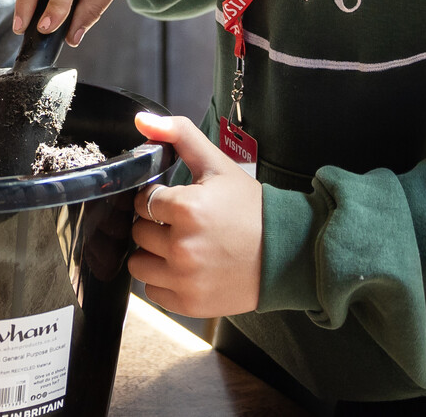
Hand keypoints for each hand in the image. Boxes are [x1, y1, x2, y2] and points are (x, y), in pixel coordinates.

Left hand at [128, 112, 261, 317]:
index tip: (176, 202)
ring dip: (153, 254)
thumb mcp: (217, 164)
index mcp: (188, 208)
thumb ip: (178, 134)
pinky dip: (164, 280)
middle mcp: (183, 247)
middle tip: (182, 224)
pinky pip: (152, 291)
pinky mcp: (189, 304)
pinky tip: (187, 268)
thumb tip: (141, 120)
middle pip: (138, 231)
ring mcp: (185, 279)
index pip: (143, 200)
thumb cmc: (250, 208)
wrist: (286, 253)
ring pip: (138, 263)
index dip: (157, 199)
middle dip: (155, 225)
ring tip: (180, 246)